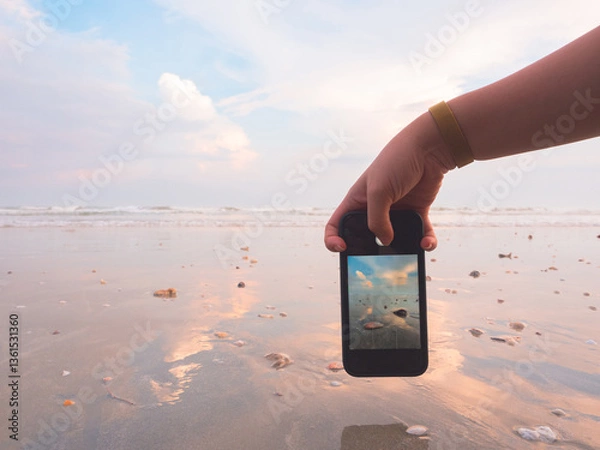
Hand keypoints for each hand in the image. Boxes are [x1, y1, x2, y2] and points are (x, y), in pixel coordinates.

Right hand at [324, 113, 452, 251]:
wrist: (429, 148)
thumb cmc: (397, 162)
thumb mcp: (379, 191)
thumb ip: (377, 220)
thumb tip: (385, 242)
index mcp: (356, 201)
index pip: (336, 225)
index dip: (333, 239)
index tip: (342, 249)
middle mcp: (373, 209)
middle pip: (365, 238)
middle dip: (370, 252)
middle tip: (378, 261)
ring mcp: (395, 212)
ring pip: (394, 240)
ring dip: (402, 250)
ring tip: (409, 255)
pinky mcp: (415, 213)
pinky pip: (419, 234)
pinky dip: (424, 241)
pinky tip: (427, 243)